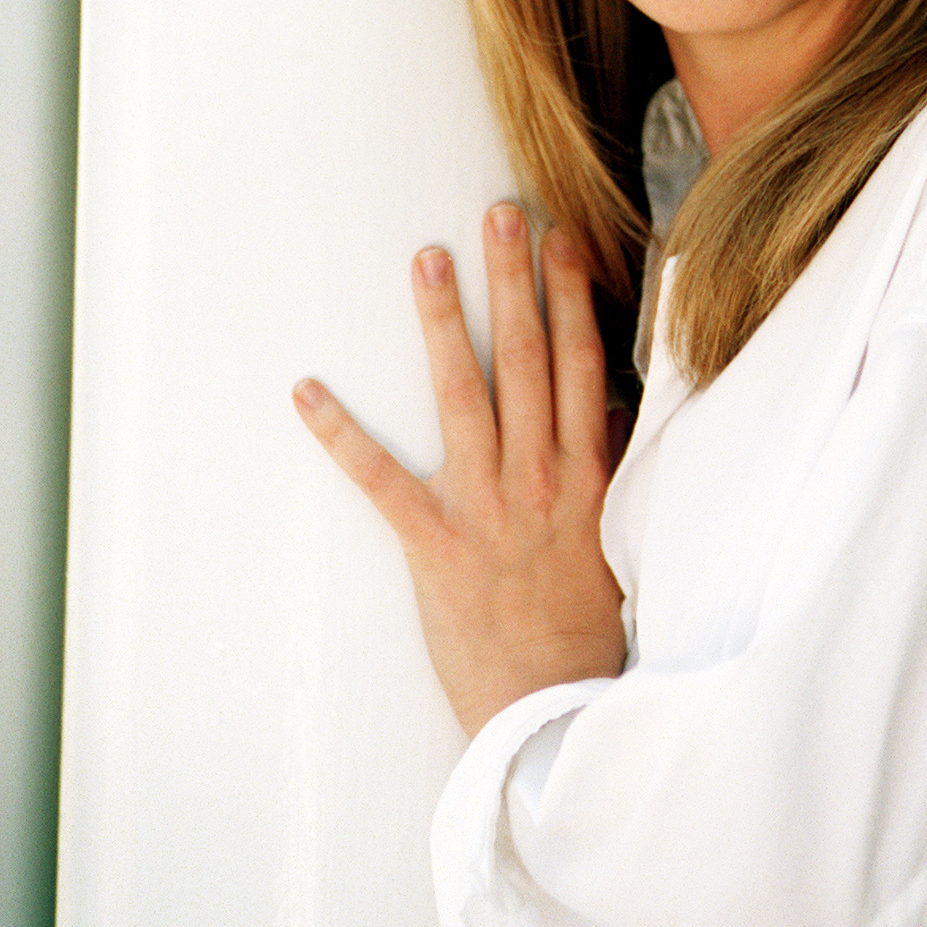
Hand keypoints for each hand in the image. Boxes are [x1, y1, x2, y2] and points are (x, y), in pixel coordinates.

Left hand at [293, 205, 625, 736]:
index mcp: (589, 475)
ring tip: (427, 259)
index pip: (585, 365)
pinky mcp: (434, 546)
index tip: (563, 237)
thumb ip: (612, 473)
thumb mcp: (620, 541)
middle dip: (515, 281)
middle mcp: (541, 478)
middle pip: (530, 359)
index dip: (572, 296)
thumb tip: (613, 411)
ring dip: (443, 323)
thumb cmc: (586, 630)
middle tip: (500, 214)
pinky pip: (382, 479)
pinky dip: (342, 434)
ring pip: (464, 396)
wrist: (554, 712)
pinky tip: (307, 389)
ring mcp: (486, 508)